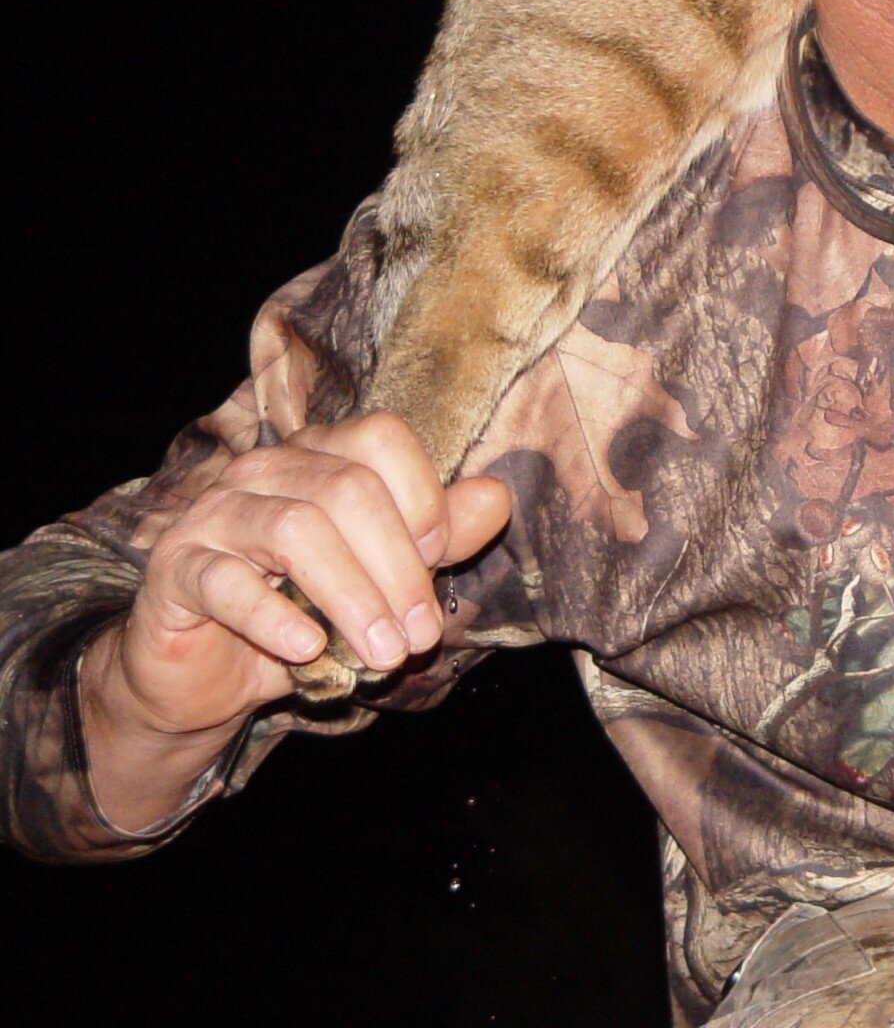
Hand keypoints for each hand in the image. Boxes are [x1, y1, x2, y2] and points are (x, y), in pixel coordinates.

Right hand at [79, 412, 510, 829]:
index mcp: (320, 454)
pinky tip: (307, 649)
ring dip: (351, 597)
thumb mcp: (386, 576)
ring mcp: (214, 515)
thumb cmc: (308, 611)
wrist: (212, 675)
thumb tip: (496, 496)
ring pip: (295, 530)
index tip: (440, 559)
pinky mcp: (176, 569)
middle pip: (347, 490)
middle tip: (420, 636)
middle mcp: (265, 470)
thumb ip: (441, 535)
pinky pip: (227, 582)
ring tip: (382, 653)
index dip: (421, 496)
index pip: (381, 438)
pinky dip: (274, 617)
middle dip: (397, 569)